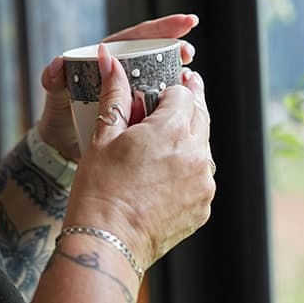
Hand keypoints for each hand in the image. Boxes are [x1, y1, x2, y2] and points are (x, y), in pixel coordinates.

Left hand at [36, 14, 198, 160]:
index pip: (137, 37)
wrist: (63, 149)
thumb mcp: (56, 97)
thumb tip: (57, 65)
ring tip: (192, 77)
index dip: (161, 28)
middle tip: (189, 53)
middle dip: (176, 47)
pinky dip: (174, 101)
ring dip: (179, 74)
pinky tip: (189, 103)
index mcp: (107, 59)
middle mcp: (124, 71)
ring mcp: (134, 91)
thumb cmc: (59, 117)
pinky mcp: (140, 111)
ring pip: (161, 77)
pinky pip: (160, 101)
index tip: (185, 24)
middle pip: (155, 53)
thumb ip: (53, 80)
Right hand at [63, 44, 214, 268]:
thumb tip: (110, 60)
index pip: (184, 93)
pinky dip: (186, 172)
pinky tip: (161, 177)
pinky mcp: (203, 206)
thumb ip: (115, 95)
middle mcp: (197, 153)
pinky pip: (199, 177)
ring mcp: (203, 183)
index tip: (161, 91)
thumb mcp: (103, 135)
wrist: (107, 241)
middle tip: (168, 106)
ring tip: (159, 147)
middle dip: (185, 108)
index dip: (171, 89)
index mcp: (173, 129)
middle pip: (200, 116)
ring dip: (186, 141)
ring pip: (202, 148)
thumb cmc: (99, 187)